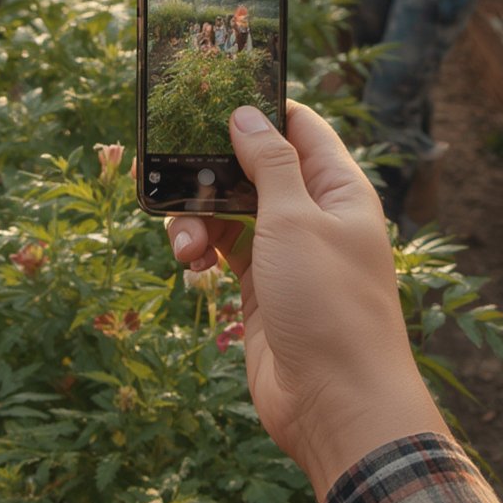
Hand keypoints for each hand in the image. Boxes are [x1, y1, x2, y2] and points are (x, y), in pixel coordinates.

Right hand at [167, 103, 445, 499]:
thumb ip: (268, 163)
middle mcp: (314, 215)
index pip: (298, 126)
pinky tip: (189, 264)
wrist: (336, 405)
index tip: (207, 98)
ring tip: (183, 244)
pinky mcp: (261, 288)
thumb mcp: (295, 220)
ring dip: (197, 215)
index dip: (257, 108)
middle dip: (209, 165)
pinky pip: (222, 249)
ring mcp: (287, 253)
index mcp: (338, 188)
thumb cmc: (328, 304)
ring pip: (230, 210)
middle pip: (254, 167)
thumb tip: (245, 113)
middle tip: (164, 163)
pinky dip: (200, 249)